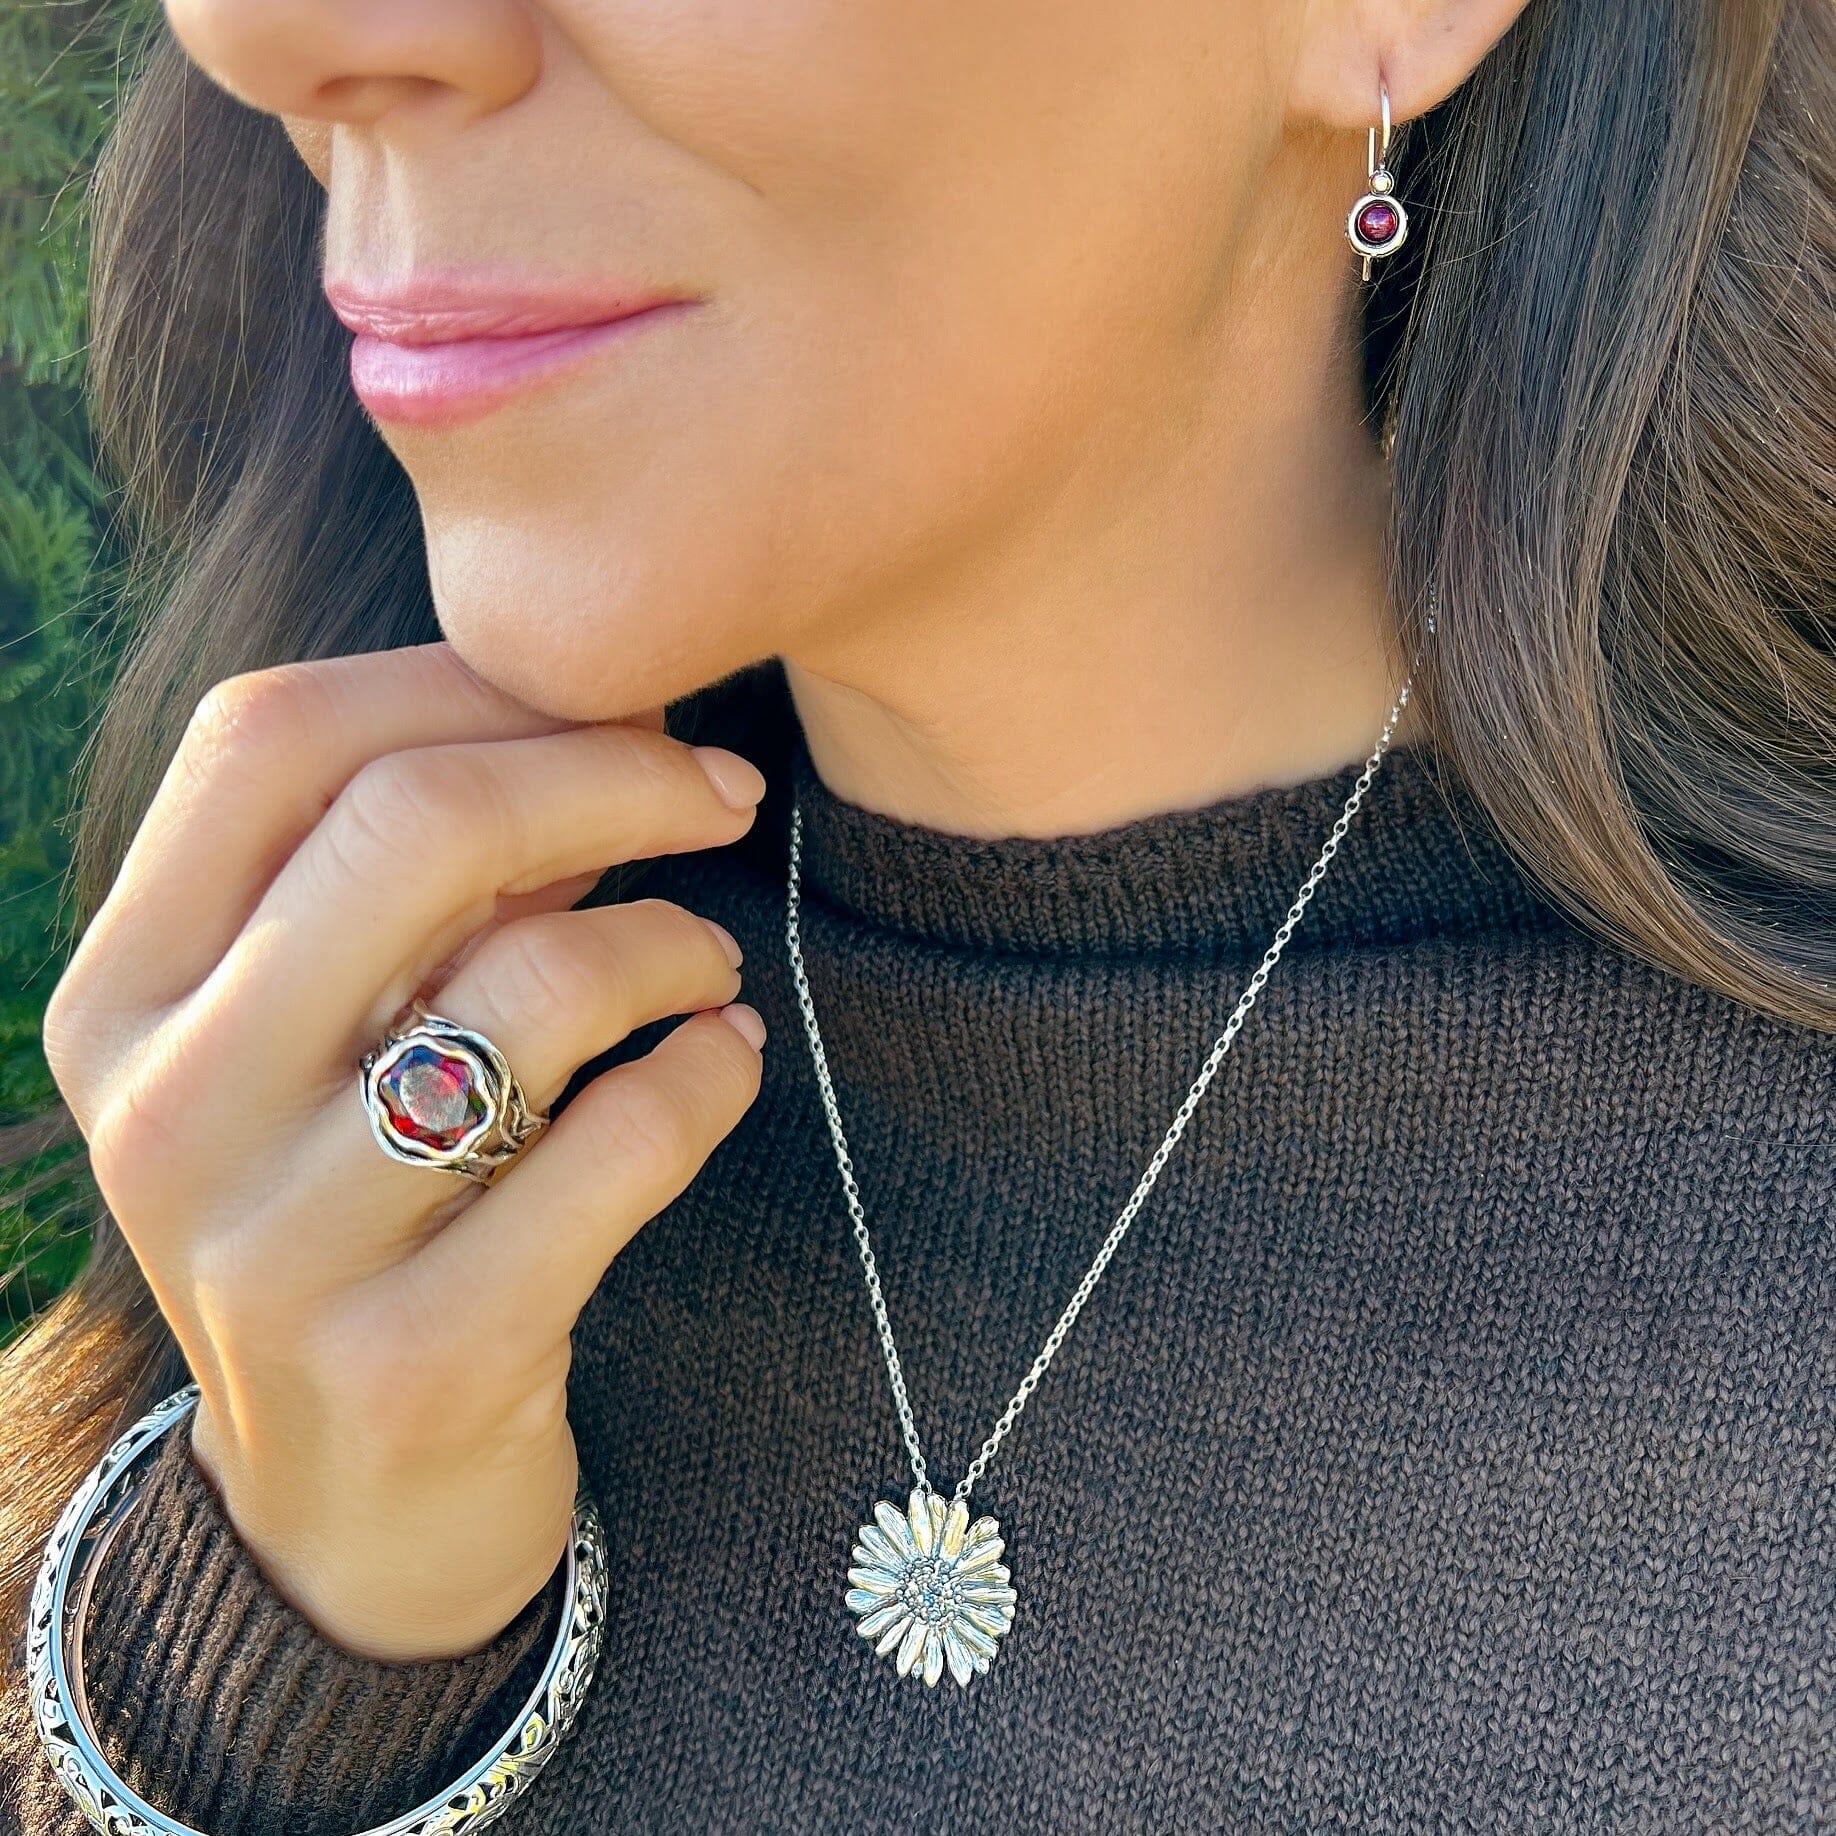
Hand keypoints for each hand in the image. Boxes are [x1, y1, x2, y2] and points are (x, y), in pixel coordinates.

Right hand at [41, 641, 766, 1659]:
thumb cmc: (360, 1209)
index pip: (271, 738)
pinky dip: (712, 1075)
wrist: (347, 1506)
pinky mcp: (417, 1357)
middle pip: (416, 825)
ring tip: (712, 972)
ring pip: (538, 984)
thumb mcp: (333, 1040)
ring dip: (676, 945)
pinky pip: (622, 1143)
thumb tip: (602, 718)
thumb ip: (425, 881)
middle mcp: (170, 1110)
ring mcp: (280, 1247)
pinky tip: (730, 1062)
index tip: (618, 701)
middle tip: (721, 793)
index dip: (469, 682)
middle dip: (613, 774)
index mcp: (123, 995)